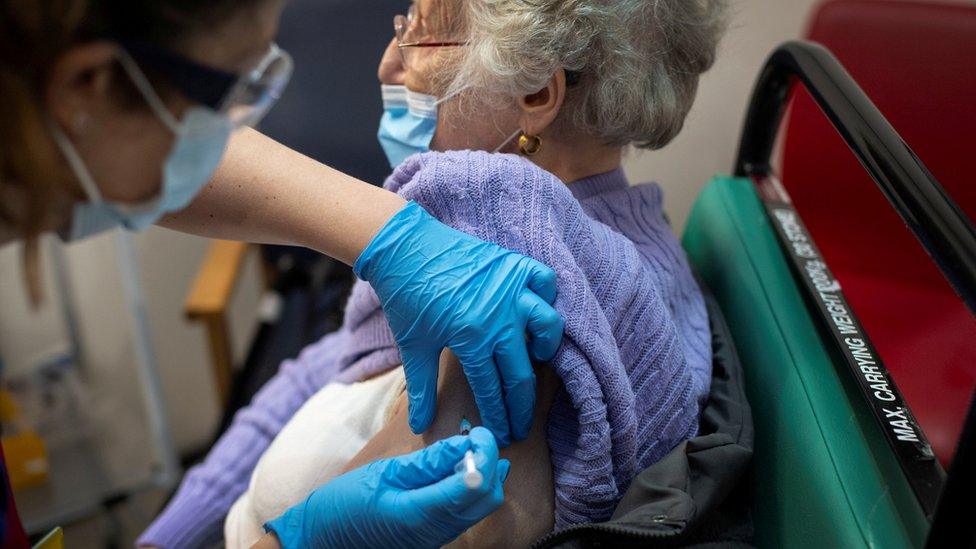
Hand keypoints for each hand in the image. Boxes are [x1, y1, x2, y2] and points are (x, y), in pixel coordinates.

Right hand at [265, 426, 509, 548]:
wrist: (322, 539)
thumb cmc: (343, 504)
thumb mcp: (382, 473)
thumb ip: (427, 463)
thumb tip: (463, 444)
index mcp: (419, 514)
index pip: (474, 485)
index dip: (485, 455)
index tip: (479, 432)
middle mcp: (434, 532)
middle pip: (487, 500)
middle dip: (491, 465)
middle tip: (477, 437)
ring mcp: (435, 539)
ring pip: (480, 508)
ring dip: (484, 476)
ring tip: (469, 449)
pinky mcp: (433, 538)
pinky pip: (465, 514)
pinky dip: (471, 489)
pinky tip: (460, 469)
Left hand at [355, 202, 563, 444]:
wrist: (404, 247)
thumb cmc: (407, 298)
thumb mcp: (413, 346)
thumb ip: (421, 388)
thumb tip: (420, 425)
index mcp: (471, 338)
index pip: (493, 389)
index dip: (500, 416)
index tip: (505, 434)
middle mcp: (499, 316)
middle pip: (522, 372)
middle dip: (522, 405)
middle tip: (522, 423)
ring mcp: (510, 288)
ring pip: (547, 324)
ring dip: (545, 346)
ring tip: (534, 356)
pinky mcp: (514, 264)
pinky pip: (545, 281)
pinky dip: (546, 295)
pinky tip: (534, 309)